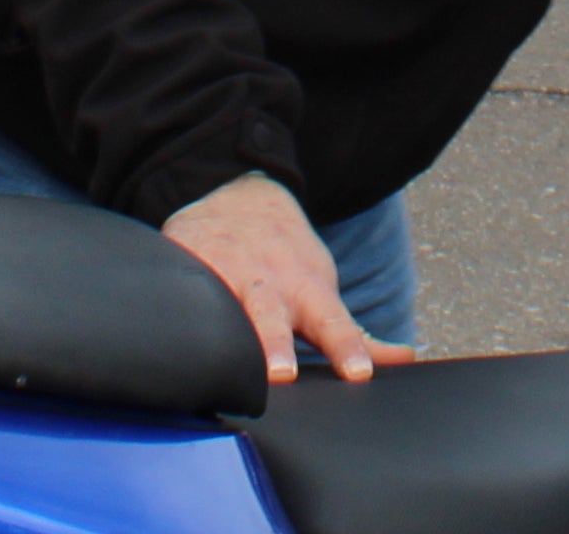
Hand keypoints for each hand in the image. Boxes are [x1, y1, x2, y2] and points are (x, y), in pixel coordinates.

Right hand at [163, 174, 402, 385]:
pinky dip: (170, 304)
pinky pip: (176, 288)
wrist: (239, 195)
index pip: (333, 324)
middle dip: (275, 343)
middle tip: (281, 373)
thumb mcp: (323, 288)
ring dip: (223, 329)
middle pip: (271, 317)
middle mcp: (266, 282)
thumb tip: (406, 360)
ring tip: (219, 363)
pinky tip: (162, 329)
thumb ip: (353, 332)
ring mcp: (223, 272)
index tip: (358, 372)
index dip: (347, 348)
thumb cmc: (286, 258)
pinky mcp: (185, 263)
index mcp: (305, 290)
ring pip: (221, 305)